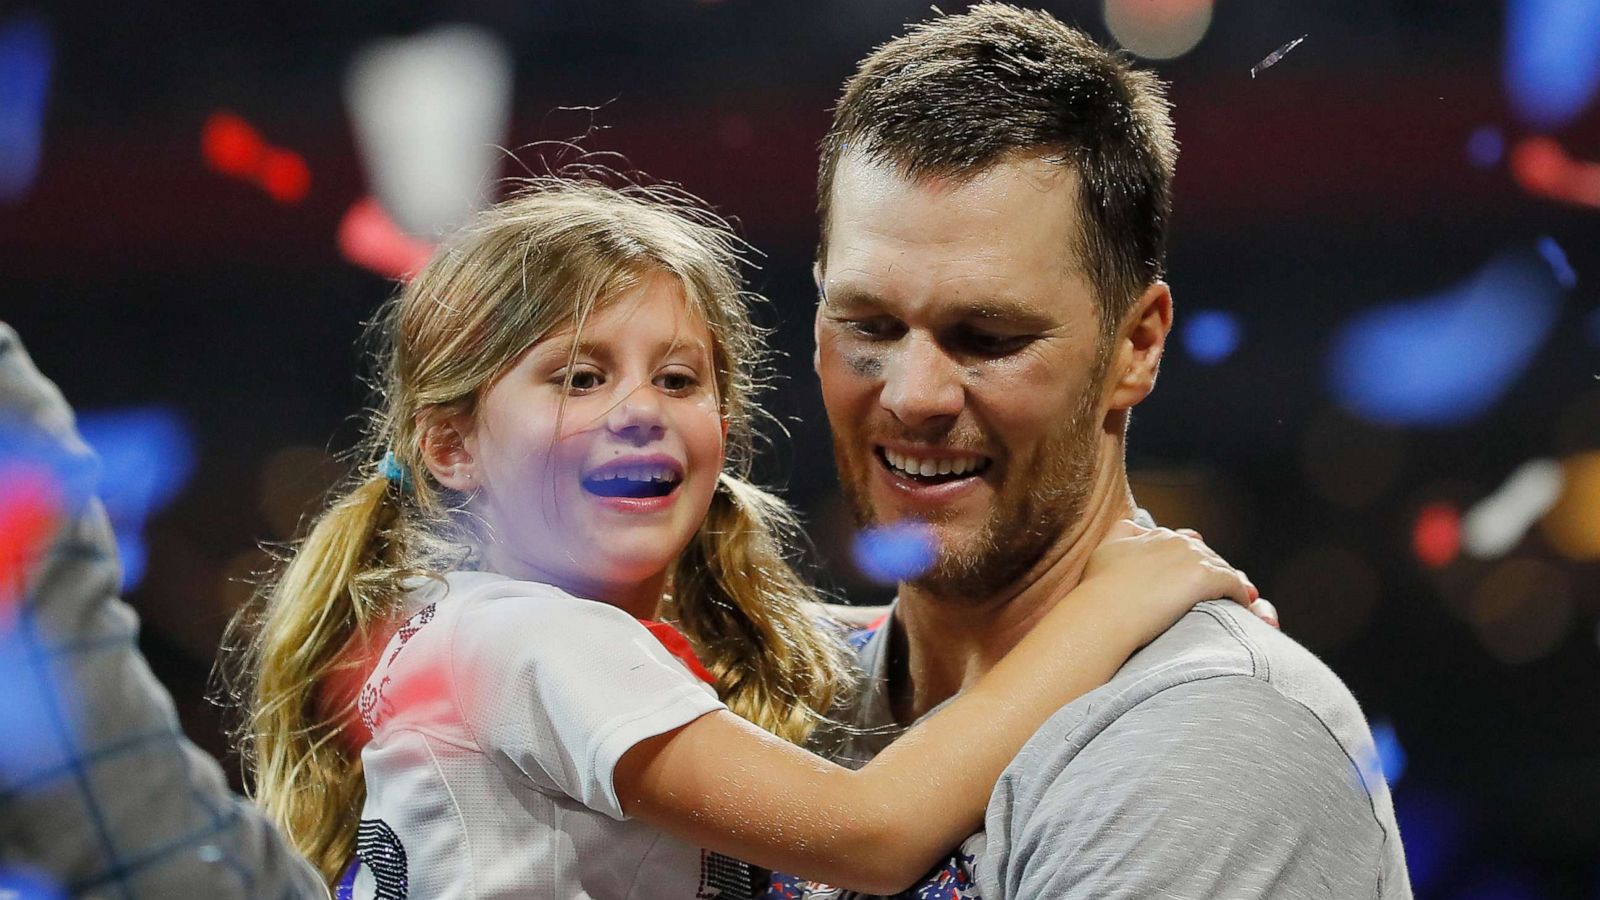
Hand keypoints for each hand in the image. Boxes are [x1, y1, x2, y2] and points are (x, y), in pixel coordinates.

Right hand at [1081, 520, 1275, 647]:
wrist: (1104, 611)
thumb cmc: (1098, 589)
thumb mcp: (1103, 550)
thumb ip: (1121, 534)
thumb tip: (1135, 526)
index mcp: (1154, 534)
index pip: (1182, 544)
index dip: (1191, 562)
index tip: (1192, 578)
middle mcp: (1175, 541)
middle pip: (1206, 555)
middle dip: (1214, 573)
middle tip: (1221, 594)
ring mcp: (1192, 557)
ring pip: (1223, 568)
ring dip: (1230, 585)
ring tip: (1235, 603)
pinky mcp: (1206, 577)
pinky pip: (1234, 584)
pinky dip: (1241, 596)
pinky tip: (1242, 608)